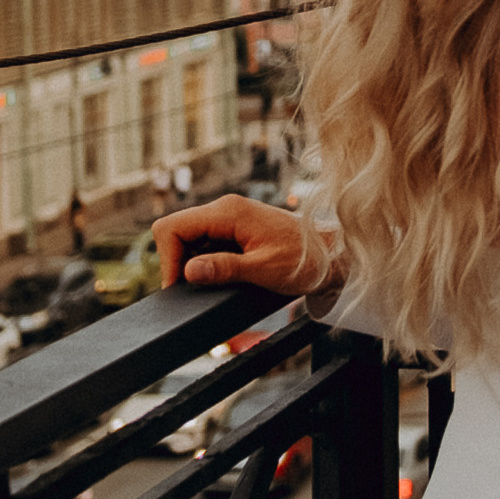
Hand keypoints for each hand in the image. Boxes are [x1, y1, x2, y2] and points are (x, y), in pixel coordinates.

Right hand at [152, 195, 334, 296]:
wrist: (331, 256)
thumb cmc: (304, 261)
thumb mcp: (262, 270)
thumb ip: (224, 269)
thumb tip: (188, 271)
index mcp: (229, 212)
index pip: (173, 227)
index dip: (168, 259)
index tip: (178, 285)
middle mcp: (226, 209)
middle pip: (177, 231)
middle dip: (177, 261)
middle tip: (191, 289)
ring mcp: (230, 217)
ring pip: (189, 237)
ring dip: (192, 262)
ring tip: (212, 283)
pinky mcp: (236, 229)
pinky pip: (206, 242)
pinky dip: (205, 260)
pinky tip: (221, 275)